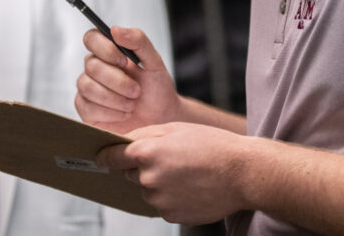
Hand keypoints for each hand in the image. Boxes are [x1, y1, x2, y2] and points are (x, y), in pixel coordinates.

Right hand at [75, 26, 180, 134]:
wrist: (161, 118)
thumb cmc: (157, 89)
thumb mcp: (155, 62)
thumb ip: (138, 41)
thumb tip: (115, 30)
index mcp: (109, 52)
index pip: (91, 38)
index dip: (106, 49)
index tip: (125, 60)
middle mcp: (94, 68)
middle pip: (91, 65)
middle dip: (118, 80)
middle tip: (137, 90)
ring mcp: (88, 89)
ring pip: (87, 86)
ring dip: (115, 98)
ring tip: (132, 103)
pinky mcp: (86, 111)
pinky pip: (88, 107)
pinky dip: (111, 112)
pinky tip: (124, 113)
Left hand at [98, 122, 249, 224]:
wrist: (243, 173)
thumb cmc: (212, 145)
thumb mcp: (176, 128)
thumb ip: (145, 136)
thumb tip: (121, 144)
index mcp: (147, 153)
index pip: (112, 157)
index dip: (106, 156)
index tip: (100, 157)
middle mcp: (148, 179)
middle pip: (131, 174)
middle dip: (142, 167)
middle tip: (170, 158)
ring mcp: (159, 200)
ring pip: (147, 190)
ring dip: (158, 183)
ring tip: (186, 173)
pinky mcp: (171, 216)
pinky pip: (162, 205)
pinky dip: (171, 197)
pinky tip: (191, 187)